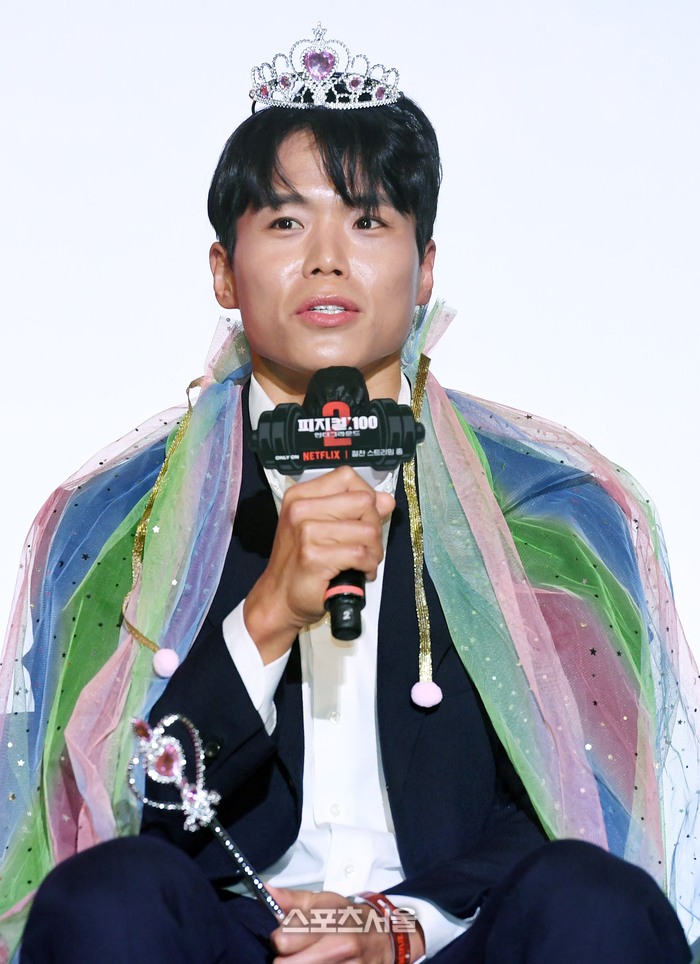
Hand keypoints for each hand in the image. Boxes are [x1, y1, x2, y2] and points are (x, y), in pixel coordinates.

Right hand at [244, 467, 394, 663]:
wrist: (279, 598)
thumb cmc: (301, 564)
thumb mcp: (323, 528)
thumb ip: (354, 510)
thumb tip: (386, 500)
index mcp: (300, 496)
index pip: (347, 477)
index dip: (366, 497)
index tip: (364, 518)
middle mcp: (300, 509)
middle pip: (363, 501)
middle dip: (374, 526)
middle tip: (366, 545)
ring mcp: (306, 532)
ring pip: (367, 530)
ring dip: (374, 550)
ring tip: (364, 561)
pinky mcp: (314, 557)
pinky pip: (360, 554)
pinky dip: (369, 566)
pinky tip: (361, 572)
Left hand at [268, 887, 424, 963]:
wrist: (386, 937)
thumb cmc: (350, 918)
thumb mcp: (325, 901)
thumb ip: (293, 900)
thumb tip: (267, 890)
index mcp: (333, 918)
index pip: (289, 935)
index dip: (280, 938)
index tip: (282, 935)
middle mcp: (343, 943)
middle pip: (290, 963)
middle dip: (285, 959)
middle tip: (290, 952)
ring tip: (304, 958)